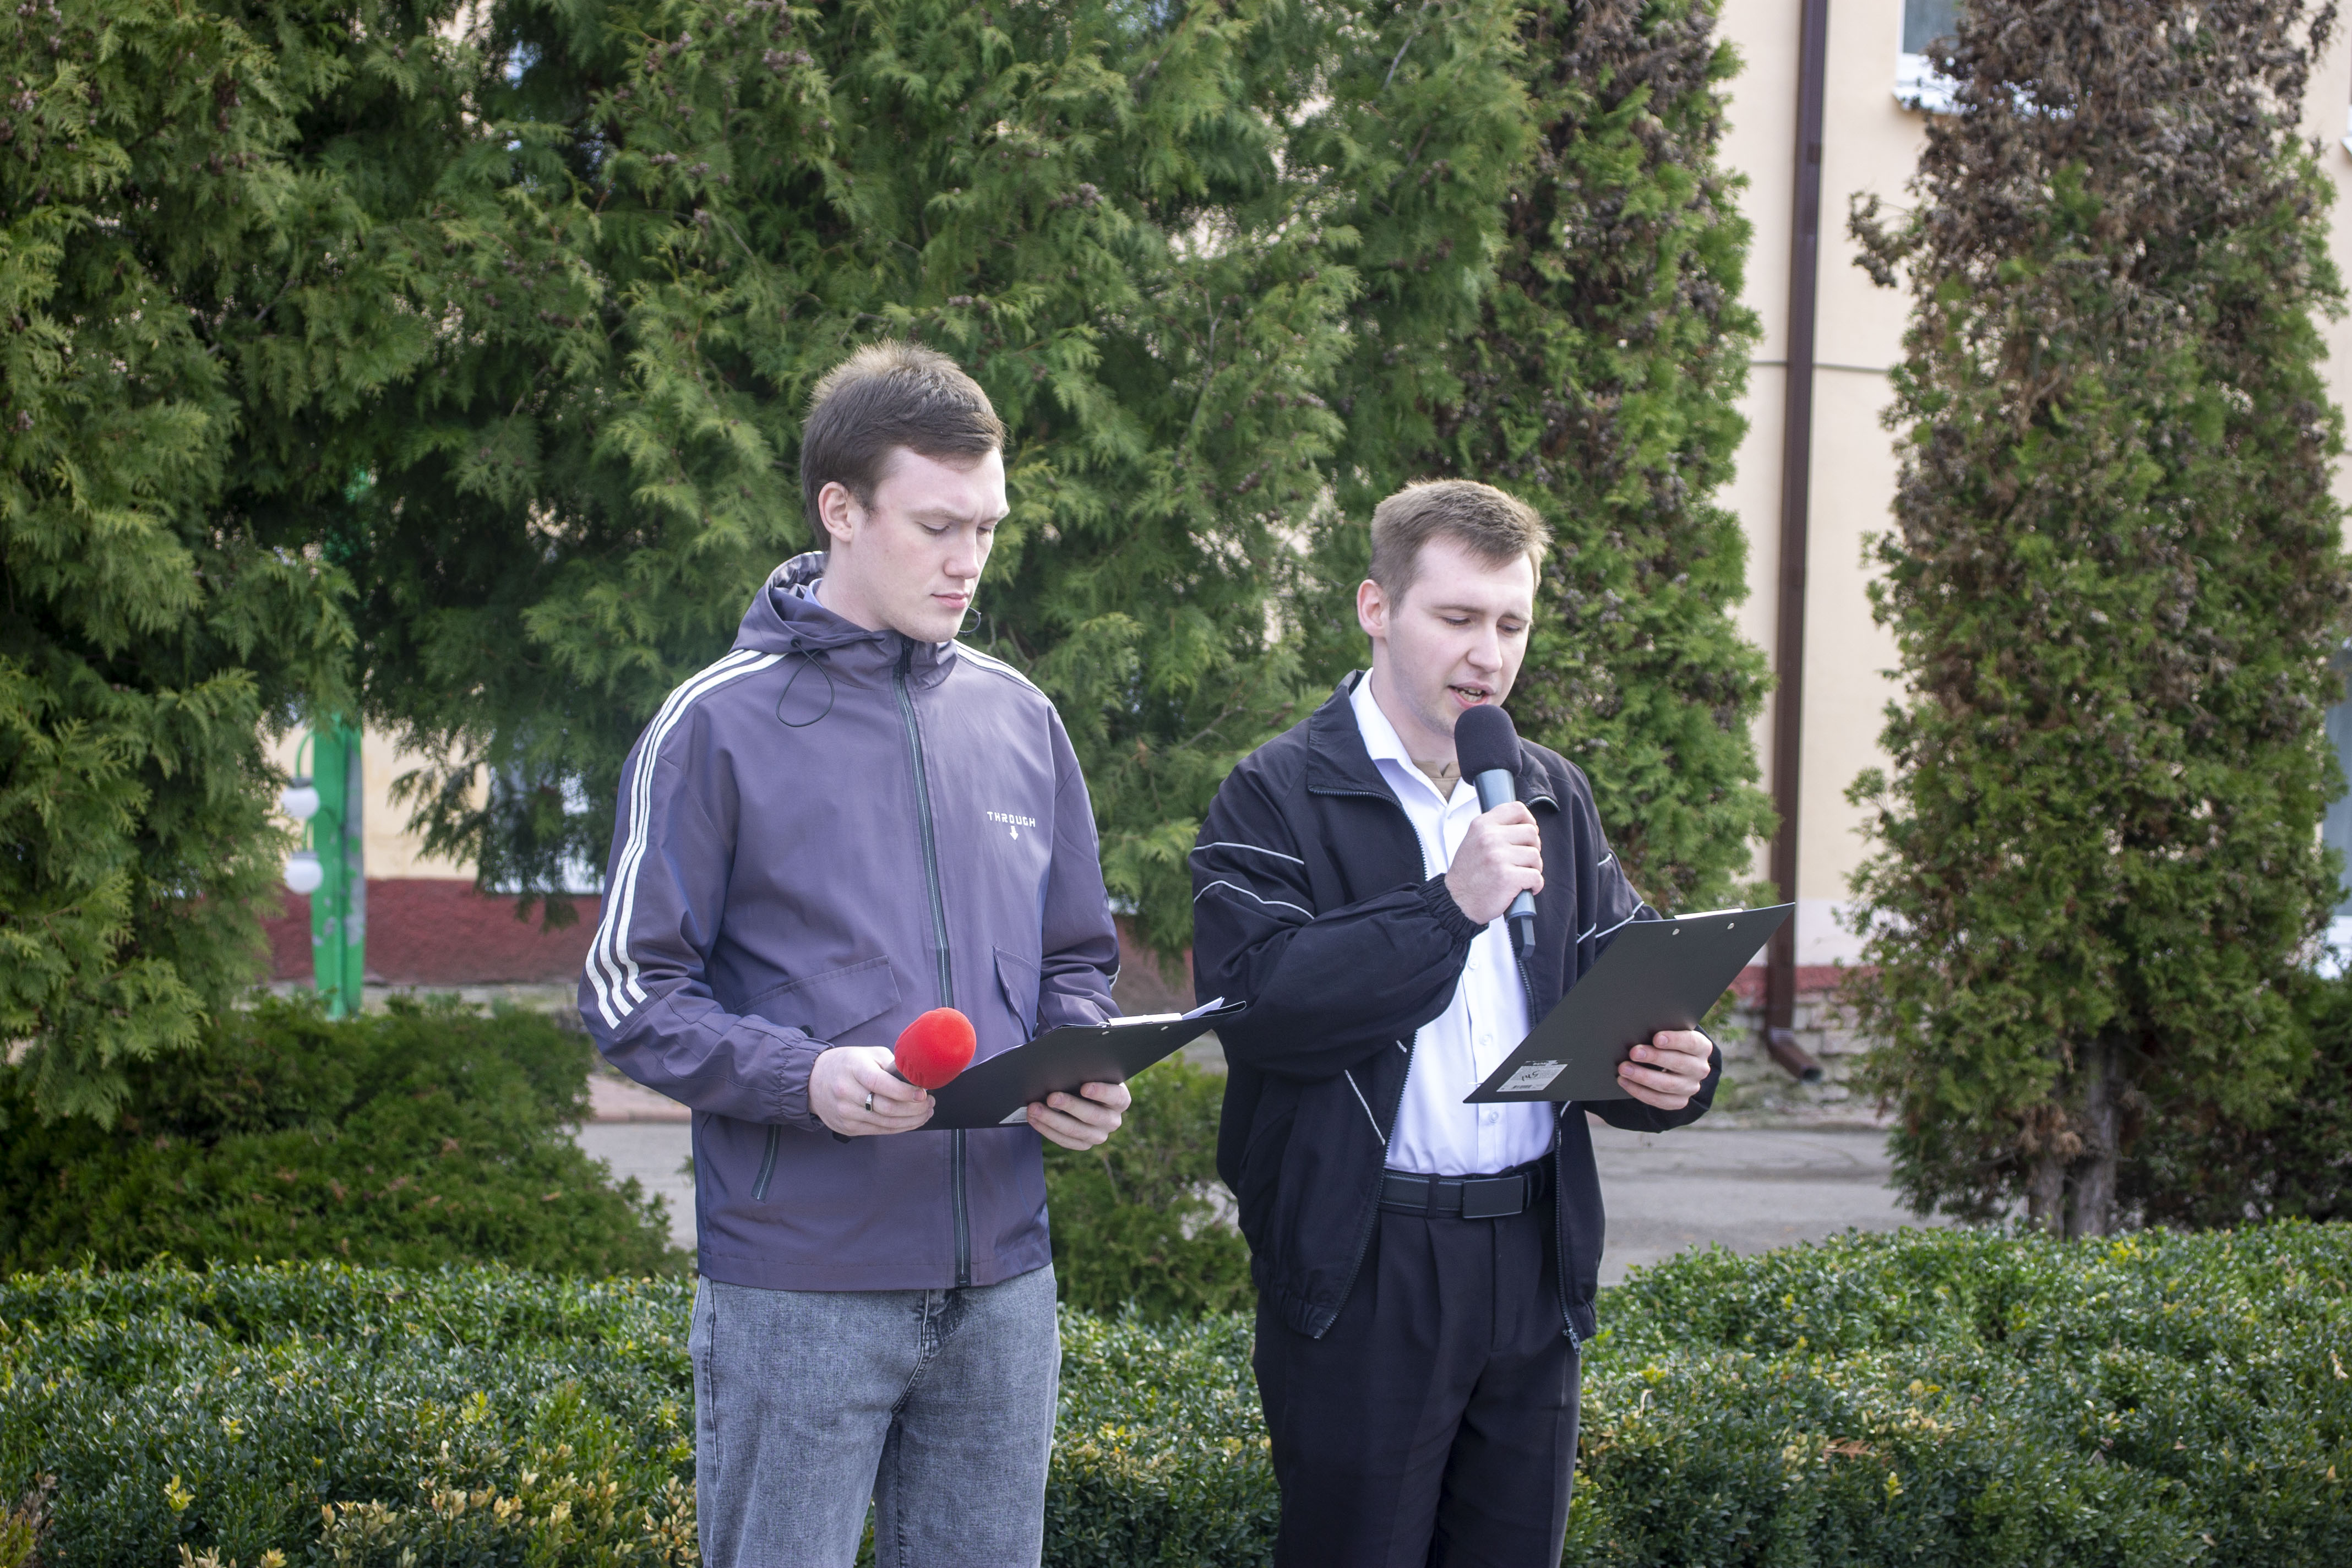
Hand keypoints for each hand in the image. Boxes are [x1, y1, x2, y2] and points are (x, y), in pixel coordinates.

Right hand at [812, 1045, 934, 1135]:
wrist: (813, 1081)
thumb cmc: (846, 1065)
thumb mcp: (868, 1054)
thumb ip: (891, 1065)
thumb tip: (916, 1079)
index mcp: (854, 1069)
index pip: (881, 1084)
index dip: (905, 1092)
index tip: (923, 1093)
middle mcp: (847, 1092)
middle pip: (886, 1108)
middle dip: (915, 1109)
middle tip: (930, 1103)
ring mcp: (846, 1113)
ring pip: (886, 1123)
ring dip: (912, 1120)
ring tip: (926, 1112)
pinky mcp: (847, 1128)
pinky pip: (880, 1131)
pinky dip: (900, 1127)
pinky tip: (912, 1121)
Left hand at [1026, 1080, 1130, 1150]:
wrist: (1085, 1097)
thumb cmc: (1088, 1080)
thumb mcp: (1092, 1074)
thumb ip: (1085, 1071)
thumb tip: (1065, 1067)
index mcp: (1121, 1100)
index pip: (1116, 1096)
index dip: (1101, 1092)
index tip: (1084, 1087)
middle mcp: (1113, 1120)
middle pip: (1093, 1115)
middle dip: (1070, 1106)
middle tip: (1051, 1097)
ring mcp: (1099, 1135)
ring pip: (1076, 1131)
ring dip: (1052, 1119)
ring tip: (1034, 1109)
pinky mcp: (1084, 1144)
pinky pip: (1065, 1141)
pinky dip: (1047, 1129)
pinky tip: (1034, 1119)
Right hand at [1444, 801, 1543, 924]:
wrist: (1457, 901)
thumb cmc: (1468, 873)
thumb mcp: (1473, 840)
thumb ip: (1494, 829)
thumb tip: (1524, 825)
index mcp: (1482, 825)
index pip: (1517, 809)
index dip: (1528, 821)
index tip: (1526, 835)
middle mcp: (1489, 838)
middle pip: (1531, 832)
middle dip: (1532, 848)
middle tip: (1522, 860)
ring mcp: (1498, 857)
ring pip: (1535, 856)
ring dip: (1533, 868)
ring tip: (1520, 875)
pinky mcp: (1507, 877)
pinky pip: (1536, 876)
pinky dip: (1535, 885)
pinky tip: (1525, 888)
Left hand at [1617, 1029, 1712, 1110]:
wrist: (1673, 1062)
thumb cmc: (1667, 1043)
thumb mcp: (1669, 1034)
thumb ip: (1661, 1033)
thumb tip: (1638, 1031)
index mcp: (1702, 1047)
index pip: (1691, 1042)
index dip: (1675, 1040)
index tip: (1656, 1038)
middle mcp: (1700, 1068)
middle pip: (1678, 1063)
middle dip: (1654, 1057)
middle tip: (1633, 1052)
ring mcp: (1691, 1087)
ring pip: (1668, 1084)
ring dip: (1643, 1076)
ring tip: (1624, 1068)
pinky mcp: (1680, 1101)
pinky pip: (1660, 1100)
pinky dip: (1640, 1091)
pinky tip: (1624, 1082)